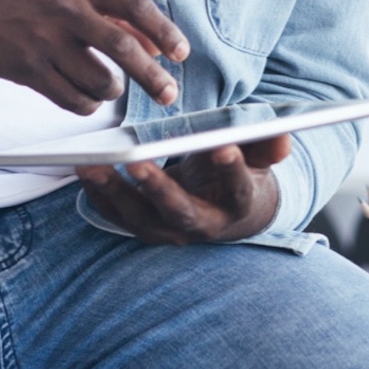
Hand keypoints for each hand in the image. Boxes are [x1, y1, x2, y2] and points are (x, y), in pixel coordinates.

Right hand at [0, 0, 187, 112]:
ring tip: (109, 86)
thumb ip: (111, 11)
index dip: (165, 32)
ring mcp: (45, 42)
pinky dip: (87, 104)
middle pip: (124, 50)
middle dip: (153, 77)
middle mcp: (67, 10)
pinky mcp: (27, 70)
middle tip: (168, 94)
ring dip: (113, 91)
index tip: (180, 54)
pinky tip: (85, 95)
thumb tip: (153, 45)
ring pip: (101, 83)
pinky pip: (73, 100)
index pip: (136, 7)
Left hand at [76, 134, 289, 243]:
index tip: (223, 146)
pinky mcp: (146, 228)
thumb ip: (266, 146)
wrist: (227, 212)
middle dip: (157, 187)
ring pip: (140, 218)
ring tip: (92, 164)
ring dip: (114, 192)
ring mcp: (171, 231)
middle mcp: (202, 225)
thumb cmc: (241, 174)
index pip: (238, 189)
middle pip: (179, 211)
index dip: (232, 169)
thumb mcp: (259, 159)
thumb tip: (282, 137)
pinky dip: (100, 196)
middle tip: (137, 162)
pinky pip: (118, 216)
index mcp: (236, 204)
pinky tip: (85, 170)